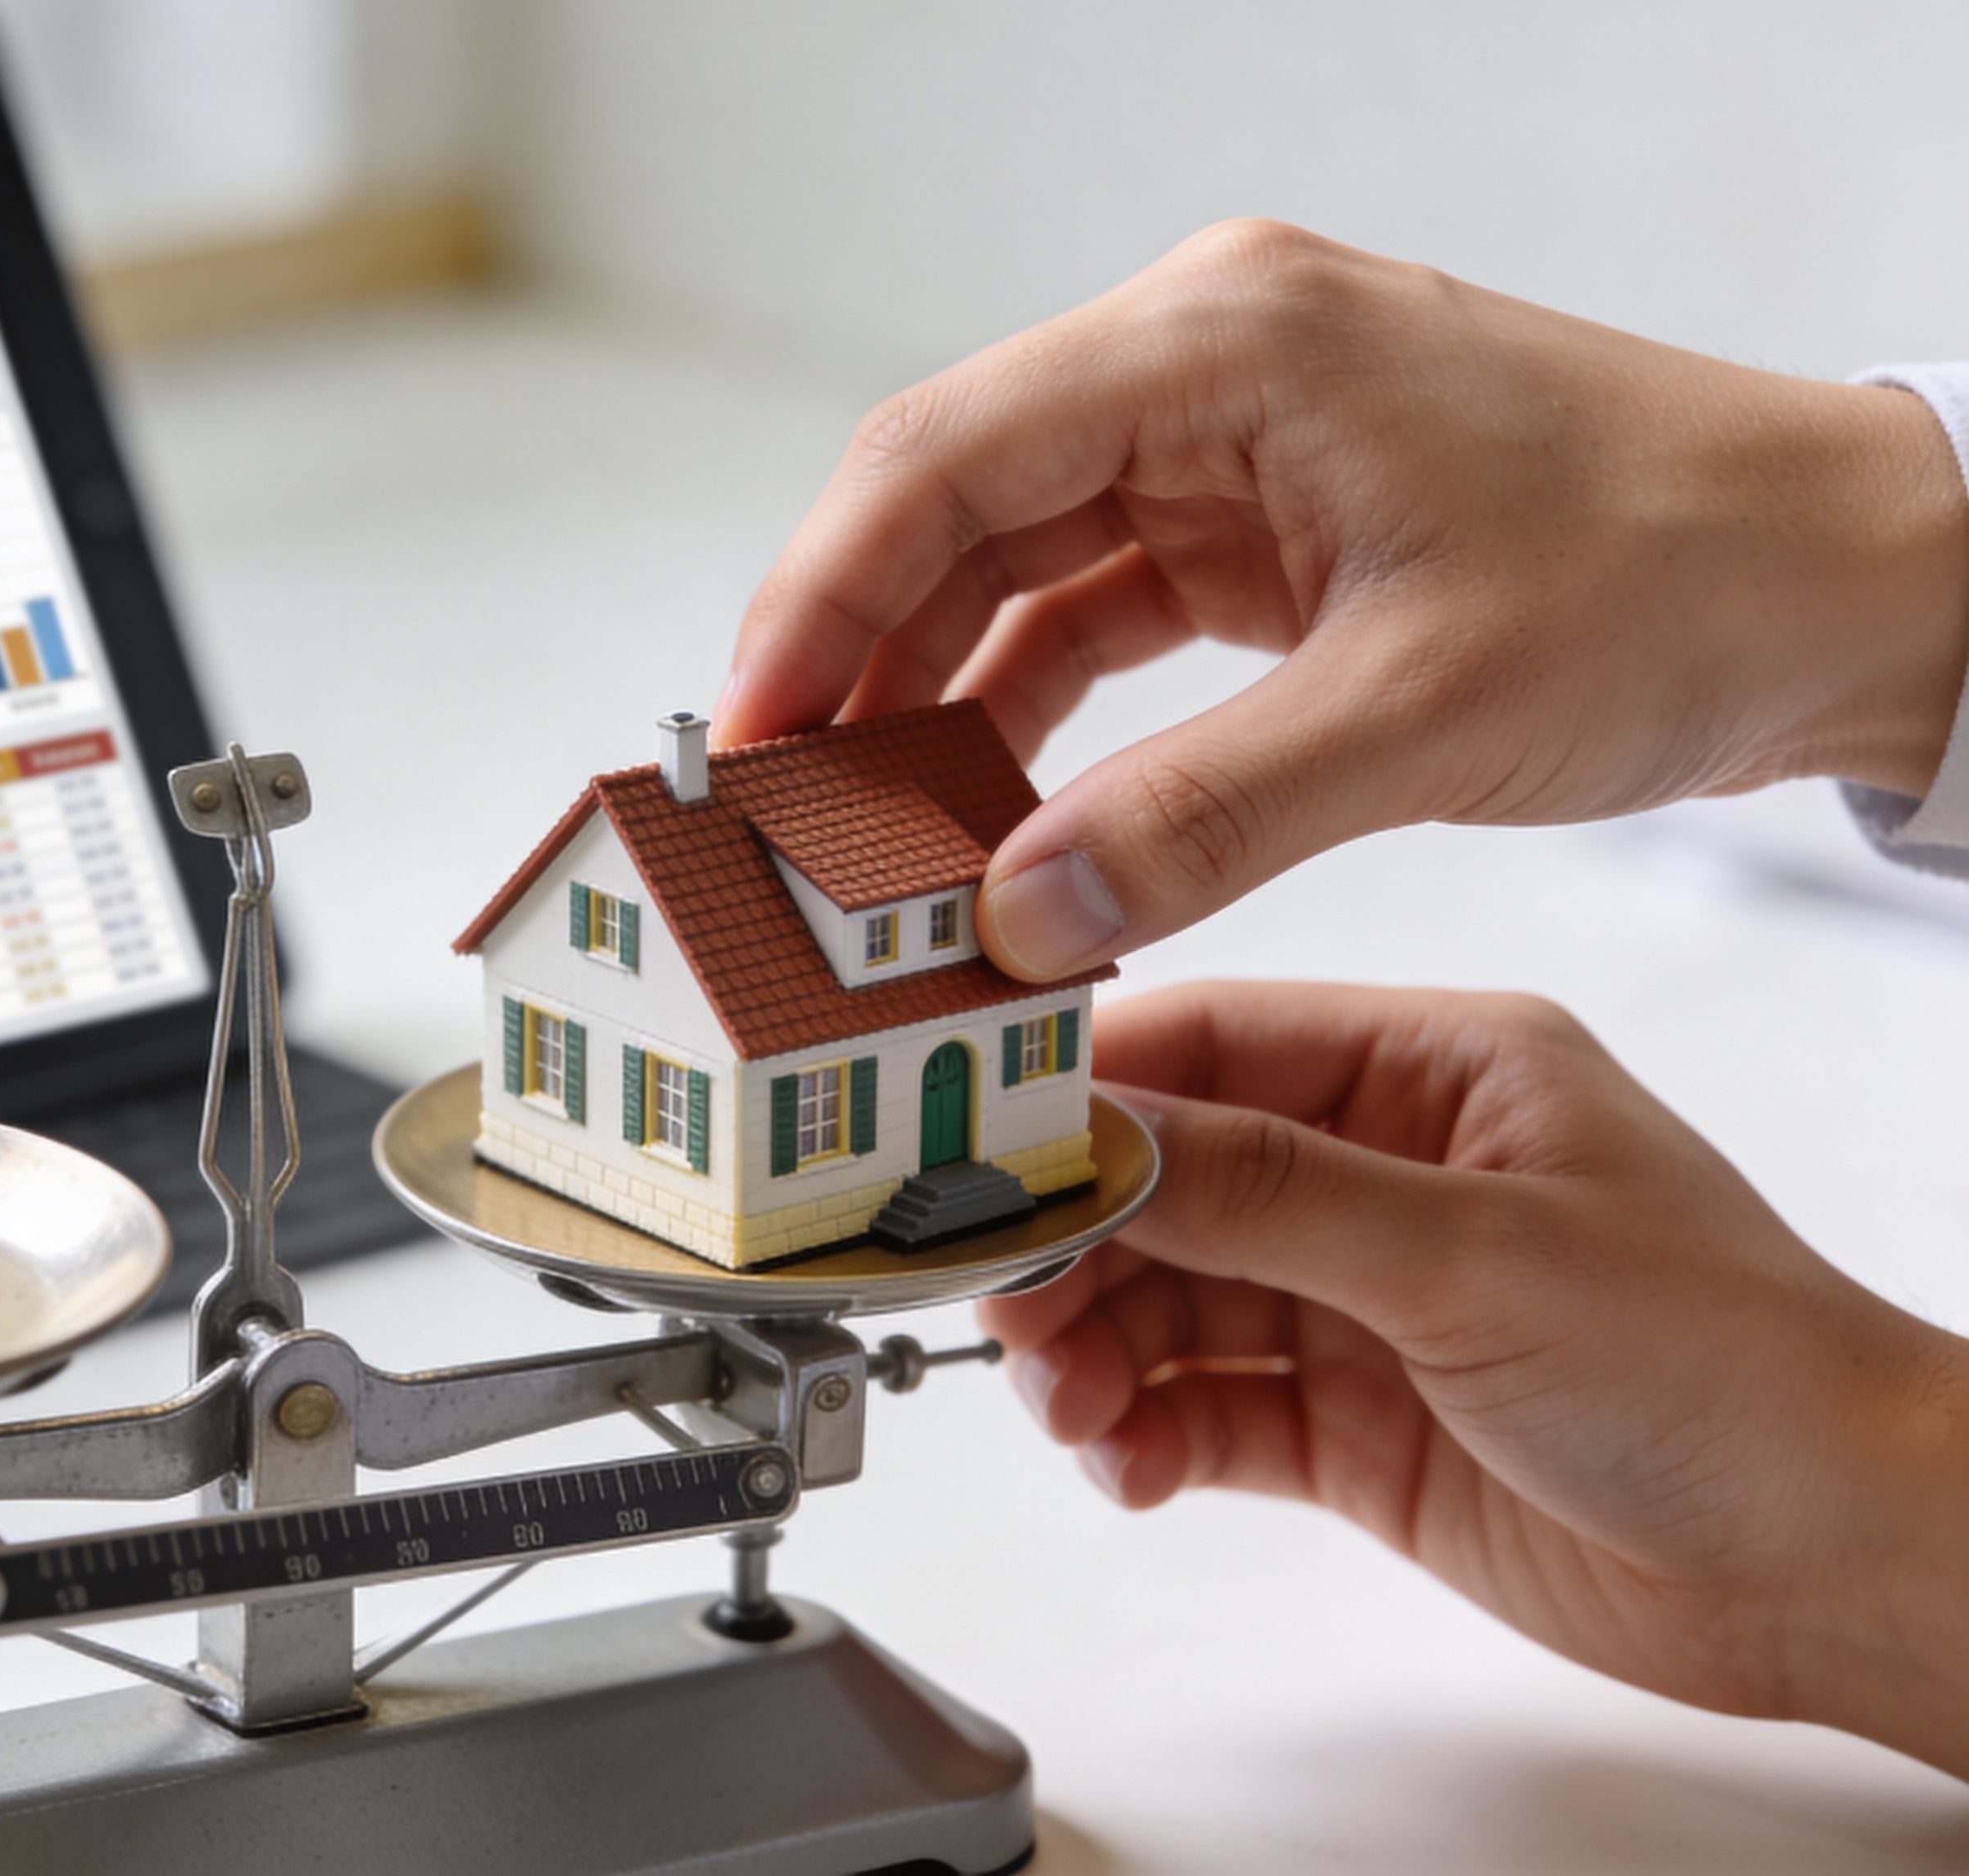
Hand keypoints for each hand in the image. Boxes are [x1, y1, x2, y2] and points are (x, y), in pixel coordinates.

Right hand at [721, 220, 1968, 981]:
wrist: (1851, 576)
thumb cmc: (1688, 574)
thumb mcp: (1428, 709)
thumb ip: (1202, 817)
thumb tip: (1019, 918)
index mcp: (1229, 342)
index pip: (946, 456)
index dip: (818, 595)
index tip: (749, 730)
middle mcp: (1205, 367)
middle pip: (949, 503)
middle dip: (851, 656)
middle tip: (778, 807)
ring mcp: (1227, 443)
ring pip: (1006, 563)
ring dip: (930, 695)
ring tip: (866, 837)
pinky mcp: (1257, 522)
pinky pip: (1088, 611)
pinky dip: (1028, 711)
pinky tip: (991, 818)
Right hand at [983, 981, 1968, 1773]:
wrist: (1837, 1567)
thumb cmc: (1732, 1372)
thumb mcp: (1474, 1254)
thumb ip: (1265, 1191)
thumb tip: (1095, 1133)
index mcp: (1431, 1072)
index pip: (1204, 1044)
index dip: (1076, 1091)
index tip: (968, 1144)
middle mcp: (1384, 1172)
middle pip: (1158, 1182)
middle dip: (1068, 1246)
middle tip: (1004, 1307)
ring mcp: (1362, 1299)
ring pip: (1160, 1302)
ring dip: (1091, 1351)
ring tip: (1074, 1407)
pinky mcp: (1352, 1421)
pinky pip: (1197, 1408)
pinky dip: (1143, 1434)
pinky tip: (1134, 1464)